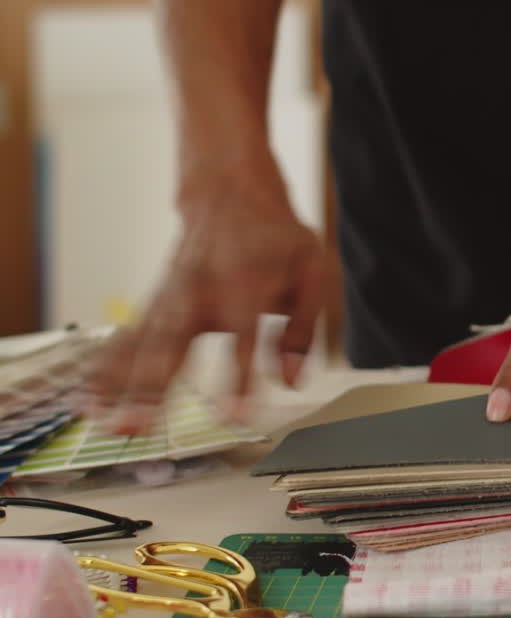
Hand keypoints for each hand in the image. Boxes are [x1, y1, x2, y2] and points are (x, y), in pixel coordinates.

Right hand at [89, 157, 330, 433]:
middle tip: (138, 425)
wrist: (232, 192)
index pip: (245, 339)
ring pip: (142, 343)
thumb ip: (302, 329)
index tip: (234, 416)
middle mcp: (202, 291)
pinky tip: (90, 397)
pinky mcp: (156, 300)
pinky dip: (107, 366)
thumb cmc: (277, 236)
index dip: (240, 379)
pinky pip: (127, 336)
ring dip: (121, 384)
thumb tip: (293, 379)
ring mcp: (172, 295)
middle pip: (175, 344)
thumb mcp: (311, 271)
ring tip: (105, 420)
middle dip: (153, 387)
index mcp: (248, 285)